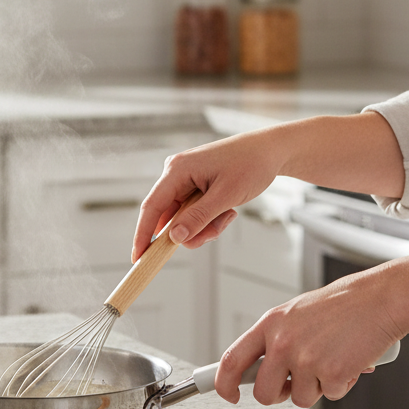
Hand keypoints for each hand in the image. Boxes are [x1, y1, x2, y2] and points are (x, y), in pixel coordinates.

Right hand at [131, 129, 285, 261]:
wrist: (270, 150)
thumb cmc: (250, 165)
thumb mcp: (225, 196)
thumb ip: (198, 218)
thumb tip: (174, 238)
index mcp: (177, 170)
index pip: (152, 207)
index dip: (143, 234)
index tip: (138, 258)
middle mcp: (176, 173)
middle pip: (169, 216)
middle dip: (191, 231)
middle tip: (213, 234)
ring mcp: (185, 179)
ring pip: (183, 218)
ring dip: (204, 226)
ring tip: (227, 216)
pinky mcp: (195, 185)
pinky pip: (193, 212)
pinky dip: (209, 219)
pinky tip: (227, 210)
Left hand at [214, 266, 403, 407]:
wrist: (379, 300)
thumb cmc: (342, 305)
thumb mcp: (296, 314)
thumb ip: (277, 339)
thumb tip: (263, 370)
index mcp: (270, 324)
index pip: (232, 360)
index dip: (224, 383)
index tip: (229, 394)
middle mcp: (282, 342)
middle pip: (263, 392)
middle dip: (278, 395)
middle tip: (296, 384)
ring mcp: (305, 359)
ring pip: (300, 399)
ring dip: (317, 388)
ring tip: (331, 359)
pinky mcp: (331, 374)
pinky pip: (331, 395)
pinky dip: (342, 384)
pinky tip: (349, 360)